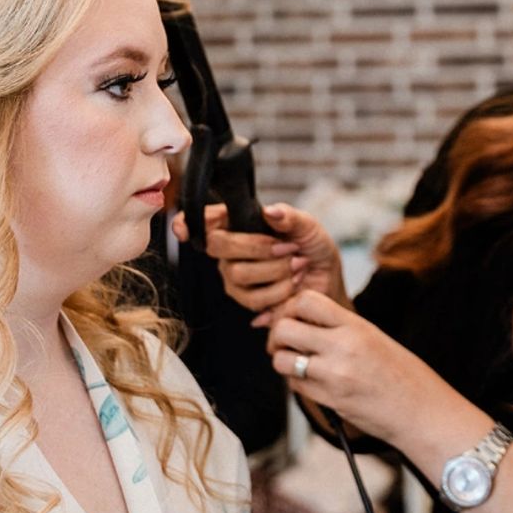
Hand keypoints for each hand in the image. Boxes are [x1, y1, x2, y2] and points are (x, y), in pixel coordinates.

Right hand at [172, 203, 349, 318]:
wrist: (328, 282)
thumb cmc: (314, 249)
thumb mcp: (308, 226)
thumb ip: (290, 217)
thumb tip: (270, 212)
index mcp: (238, 223)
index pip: (203, 221)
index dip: (187, 223)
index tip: (184, 228)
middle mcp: (229, 250)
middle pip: (218, 245)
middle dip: (257, 246)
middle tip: (288, 248)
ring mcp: (234, 276)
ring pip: (238, 274)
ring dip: (276, 270)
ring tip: (298, 265)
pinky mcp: (247, 301)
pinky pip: (254, 300)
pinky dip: (281, 291)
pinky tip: (294, 284)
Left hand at [266, 289, 452, 444]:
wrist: (422, 412)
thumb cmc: (402, 375)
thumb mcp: (373, 337)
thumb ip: (339, 327)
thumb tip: (301, 320)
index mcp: (355, 325)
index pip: (305, 300)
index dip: (290, 306)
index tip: (293, 316)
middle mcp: (342, 347)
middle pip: (284, 328)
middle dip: (277, 335)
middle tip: (285, 342)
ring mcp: (334, 375)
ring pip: (282, 360)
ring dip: (284, 361)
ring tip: (297, 363)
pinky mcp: (330, 401)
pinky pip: (295, 386)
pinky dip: (296, 382)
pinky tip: (311, 382)